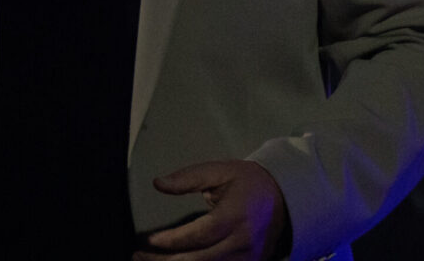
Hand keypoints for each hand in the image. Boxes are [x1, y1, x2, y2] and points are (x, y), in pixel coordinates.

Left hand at [134, 159, 288, 260]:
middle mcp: (243, 242)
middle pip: (200, 260)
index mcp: (236, 215)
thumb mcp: (220, 171)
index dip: (174, 240)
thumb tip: (158, 184)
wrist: (285, 200)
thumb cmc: (248, 182)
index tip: (149, 241)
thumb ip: (188, 177)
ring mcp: (248, 260)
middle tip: (138, 255)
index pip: (201, 234)